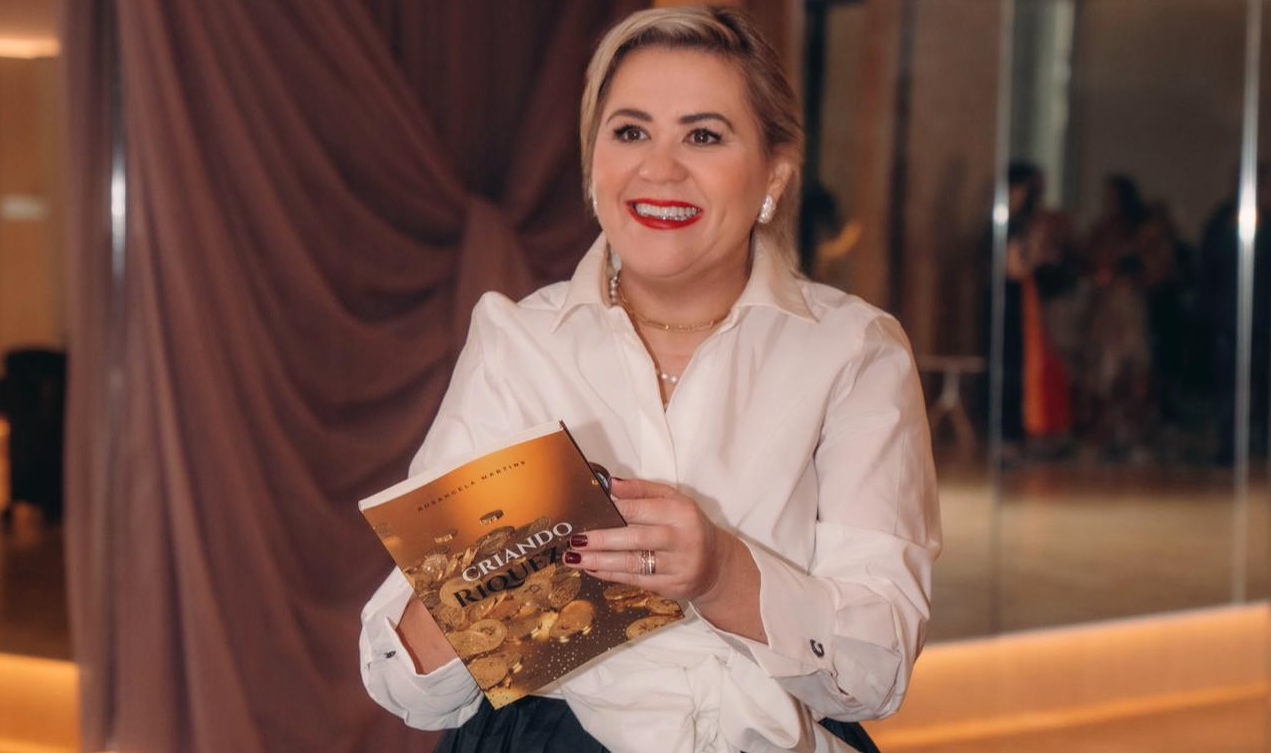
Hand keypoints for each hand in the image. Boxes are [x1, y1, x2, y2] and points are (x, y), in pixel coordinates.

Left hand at [562, 478, 735, 601]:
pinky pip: (635, 580)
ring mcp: (678, 566)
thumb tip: (611, 483)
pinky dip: (610, 574)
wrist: (717, 565)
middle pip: (635, 539)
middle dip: (601, 539)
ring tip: (574, 558)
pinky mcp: (672, 587)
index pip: (641, 508)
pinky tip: (592, 568)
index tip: (587, 509)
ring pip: (632, 563)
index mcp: (681, 512)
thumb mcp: (674, 501)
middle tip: (574, 539)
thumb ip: (643, 490)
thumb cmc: (688, 527)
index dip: (613, 509)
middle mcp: (682, 539)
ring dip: (599, 561)